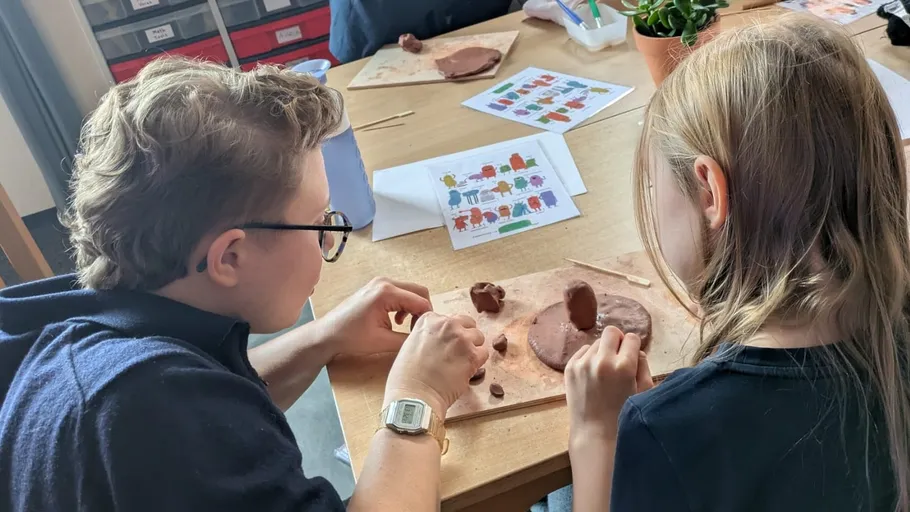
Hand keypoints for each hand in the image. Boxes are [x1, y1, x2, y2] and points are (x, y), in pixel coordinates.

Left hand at [316, 277, 432, 357]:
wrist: (328, 333)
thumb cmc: (352, 337)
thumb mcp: (383, 342)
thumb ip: (408, 338)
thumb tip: (425, 337)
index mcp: (387, 292)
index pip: (420, 301)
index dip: (427, 317)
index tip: (425, 333)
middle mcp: (385, 282)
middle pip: (419, 291)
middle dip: (423, 310)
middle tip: (418, 329)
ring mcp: (380, 282)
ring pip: (410, 292)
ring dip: (413, 308)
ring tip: (406, 327)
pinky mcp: (376, 287)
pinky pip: (400, 293)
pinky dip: (404, 305)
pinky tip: (396, 321)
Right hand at [384, 313, 487, 415]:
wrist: (414, 395)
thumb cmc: (407, 376)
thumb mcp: (411, 344)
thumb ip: (428, 336)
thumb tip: (441, 341)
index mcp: (429, 320)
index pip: (449, 319)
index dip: (449, 333)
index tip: (445, 345)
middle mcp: (446, 324)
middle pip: (467, 324)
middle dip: (465, 336)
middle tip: (457, 353)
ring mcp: (461, 338)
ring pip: (478, 337)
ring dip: (472, 349)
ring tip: (461, 363)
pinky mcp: (472, 355)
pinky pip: (484, 353)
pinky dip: (478, 362)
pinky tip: (466, 371)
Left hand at [565, 327, 653, 444]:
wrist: (595, 433)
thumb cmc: (624, 416)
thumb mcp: (644, 392)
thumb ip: (643, 365)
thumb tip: (635, 350)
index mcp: (624, 366)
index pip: (631, 338)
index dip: (633, 346)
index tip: (631, 357)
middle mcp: (602, 360)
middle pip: (611, 332)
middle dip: (617, 341)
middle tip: (618, 357)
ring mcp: (583, 363)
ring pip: (596, 343)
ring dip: (603, 351)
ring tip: (604, 371)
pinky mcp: (570, 368)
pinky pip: (583, 351)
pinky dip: (589, 358)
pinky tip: (593, 375)